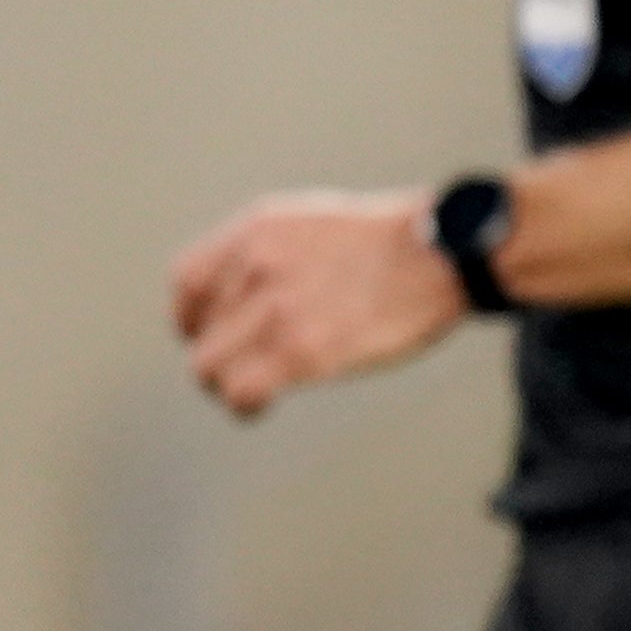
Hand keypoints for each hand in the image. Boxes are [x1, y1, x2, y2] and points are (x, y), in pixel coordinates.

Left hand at [170, 190, 460, 418]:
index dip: (190, 317)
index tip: (205, 334)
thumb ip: (274, 251)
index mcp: (257, 230)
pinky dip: (243, 405)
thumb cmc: (398, 241)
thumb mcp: (317, 222)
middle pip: (199, 331)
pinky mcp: (302, 351)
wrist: (442, 253)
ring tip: (248, 393)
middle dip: (215, 355)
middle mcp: (256, 267)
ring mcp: (277, 310)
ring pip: (210, 366)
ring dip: (226, 384)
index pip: (188, 282)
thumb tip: (251, 294)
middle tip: (240, 370)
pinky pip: (243, 390)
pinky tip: (259, 408)